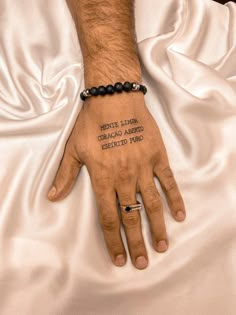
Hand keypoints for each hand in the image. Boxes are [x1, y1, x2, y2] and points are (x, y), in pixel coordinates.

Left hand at [47, 91, 185, 269]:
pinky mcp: (157, 157)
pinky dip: (175, 198)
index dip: (114, 241)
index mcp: (103, 178)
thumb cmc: (93, 123)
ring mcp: (143, 168)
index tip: (120, 258)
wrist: (115, 99)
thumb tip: (52, 197)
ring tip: (161, 246)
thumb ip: (65, 175)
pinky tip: (180, 214)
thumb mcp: (74, 149)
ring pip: (151, 204)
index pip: (109, 217)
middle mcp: (124, 177)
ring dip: (157, 227)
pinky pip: (168, 181)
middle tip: (142, 262)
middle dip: (136, 242)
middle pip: (131, 216)